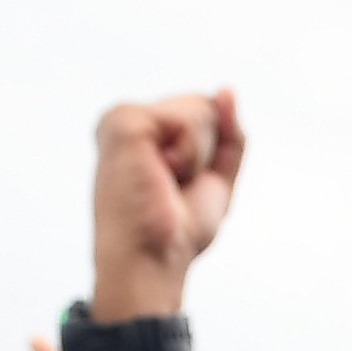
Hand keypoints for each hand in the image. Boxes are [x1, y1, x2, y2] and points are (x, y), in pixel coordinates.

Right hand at [91, 90, 242, 320]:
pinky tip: (159, 175)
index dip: (209, 156)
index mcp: (145, 134)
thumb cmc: (178, 231)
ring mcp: (123, 118)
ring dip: (198, 158)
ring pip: (202, 109)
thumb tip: (226, 89)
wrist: (155, 261)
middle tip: (172, 188)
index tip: (178, 190)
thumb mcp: (216, 176)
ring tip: (164, 183)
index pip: (205, 113)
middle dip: (207, 153)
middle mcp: (131, 122)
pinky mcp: (123, 121)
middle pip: (206, 106)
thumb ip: (228, 131)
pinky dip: (188, 155)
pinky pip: (188, 120)